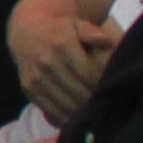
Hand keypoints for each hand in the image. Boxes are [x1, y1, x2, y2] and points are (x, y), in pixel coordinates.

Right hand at [13, 0, 112, 122]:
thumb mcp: (77, 24)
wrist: (27, 32)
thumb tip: (106, 40)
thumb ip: (92, 32)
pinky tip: (79, 118)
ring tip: (96, 114)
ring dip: (83, 113)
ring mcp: (36, 77)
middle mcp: (47, 62)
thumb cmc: (61, 30)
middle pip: (79, 93)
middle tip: (109, 107)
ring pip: (66, 105)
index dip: (103, 86)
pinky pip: (51, 110)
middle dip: (96, 102)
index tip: (114, 91)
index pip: (89, 74)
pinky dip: (67, 118)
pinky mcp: (29, 89)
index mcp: (62, 44)